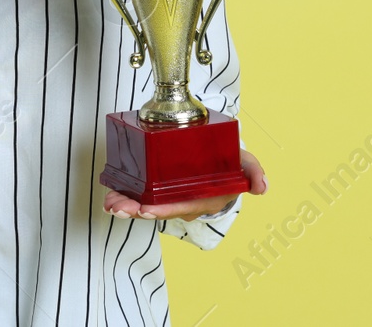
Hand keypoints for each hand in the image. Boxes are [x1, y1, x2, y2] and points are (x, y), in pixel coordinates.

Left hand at [103, 148, 266, 222]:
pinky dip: (126, 196)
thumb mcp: (243, 163)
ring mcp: (170, 198)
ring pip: (145, 206)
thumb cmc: (230, 164)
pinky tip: (110, 195)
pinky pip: (141, 196)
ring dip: (125, 205)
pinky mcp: (159, 190)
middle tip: (116, 207)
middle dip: (135, 210)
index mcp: (203, 200)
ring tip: (109, 203)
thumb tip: (262, 187)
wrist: (221, 161)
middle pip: (158, 210)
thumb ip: (252, 172)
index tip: (145, 209)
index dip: (163, 210)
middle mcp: (184, 204)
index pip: (181, 207)